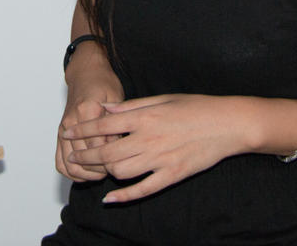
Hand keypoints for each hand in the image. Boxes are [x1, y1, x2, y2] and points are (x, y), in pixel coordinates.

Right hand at [55, 66, 123, 181]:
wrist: (85, 74)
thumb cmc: (103, 84)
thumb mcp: (116, 98)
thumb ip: (116, 123)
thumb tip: (117, 149)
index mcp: (87, 111)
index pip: (98, 147)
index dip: (112, 159)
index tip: (123, 161)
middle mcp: (71, 123)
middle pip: (83, 159)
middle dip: (100, 169)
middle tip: (115, 169)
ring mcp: (63, 130)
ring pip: (69, 165)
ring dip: (86, 174)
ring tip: (101, 172)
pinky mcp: (59, 135)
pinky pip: (60, 162)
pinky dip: (72, 172)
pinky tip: (87, 172)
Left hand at [62, 94, 245, 202]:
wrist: (228, 124)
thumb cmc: (197, 107)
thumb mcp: (163, 98)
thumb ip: (132, 106)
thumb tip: (106, 109)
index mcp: (146, 116)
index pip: (104, 125)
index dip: (82, 129)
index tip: (68, 133)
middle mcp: (149, 138)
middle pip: (106, 152)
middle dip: (85, 155)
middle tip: (73, 156)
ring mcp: (160, 159)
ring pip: (120, 171)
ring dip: (104, 171)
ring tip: (96, 169)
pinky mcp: (172, 175)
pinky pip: (142, 190)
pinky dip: (124, 196)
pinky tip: (110, 199)